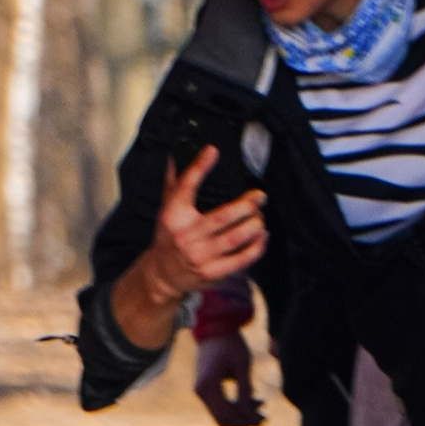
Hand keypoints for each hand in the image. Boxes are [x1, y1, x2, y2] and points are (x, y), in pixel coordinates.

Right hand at [144, 145, 266, 300]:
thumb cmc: (169, 237)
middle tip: (259, 196)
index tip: (213, 151)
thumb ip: (174, 182)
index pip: (186, 187)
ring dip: (253, 225)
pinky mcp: (213, 272)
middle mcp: (187, 235)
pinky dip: (256, 247)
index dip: (200, 166)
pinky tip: (262, 235)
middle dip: (246, 204)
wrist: (163, 275)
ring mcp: (201, 256)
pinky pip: (241, 259)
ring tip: (260, 216)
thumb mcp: (166, 209)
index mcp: (174, 215)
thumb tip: (178, 154)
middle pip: (222, 216)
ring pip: (235, 238)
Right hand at [192, 327, 265, 425]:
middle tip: (265, 419)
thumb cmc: (230, 343)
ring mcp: (200, 391)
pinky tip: (254, 402)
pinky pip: (219, 406)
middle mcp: (200, 391)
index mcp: (208, 386)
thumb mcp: (242, 366)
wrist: (215, 327)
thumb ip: (245, 391)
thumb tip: (251, 415)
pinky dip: (236, 407)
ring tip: (262, 409)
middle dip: (244, 422)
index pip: (226, 415)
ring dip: (241, 415)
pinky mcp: (205, 388)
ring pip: (221, 415)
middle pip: (222, 419)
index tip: (264, 419)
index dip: (245, 421)